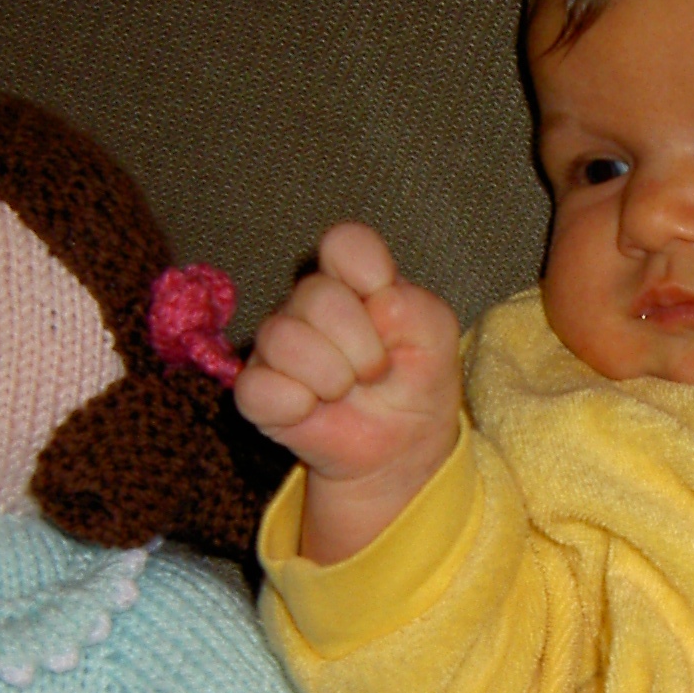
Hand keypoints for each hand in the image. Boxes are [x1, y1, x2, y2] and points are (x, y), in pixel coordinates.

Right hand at [237, 224, 461, 561]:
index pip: (343, 243)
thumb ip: (416, 308)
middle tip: (376, 372)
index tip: (386, 307)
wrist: (400, 449)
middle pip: (316, 295)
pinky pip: (256, 387)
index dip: (366, 270)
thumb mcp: (436, 339)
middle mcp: (307, 305)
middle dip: (360, 345)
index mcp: (352, 280)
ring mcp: (277, 347)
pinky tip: (313, 410)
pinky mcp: (257, 391)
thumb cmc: (415, 382)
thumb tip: (377, 304)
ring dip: (331, 376)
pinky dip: (293, 403)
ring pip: (282, 337)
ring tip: (346, 392)